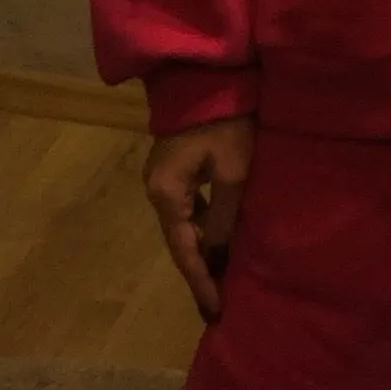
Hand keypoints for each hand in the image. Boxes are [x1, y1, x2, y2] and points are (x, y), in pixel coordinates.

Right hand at [143, 115, 255, 320]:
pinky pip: (190, 211)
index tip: (216, 312)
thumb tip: (219, 255)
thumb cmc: (225, 122)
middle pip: (181, 244)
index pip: (185, 251)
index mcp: (166, 194)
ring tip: (223, 282)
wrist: (206, 77)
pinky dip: (205, 231)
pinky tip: (221, 244)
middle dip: (201, 274)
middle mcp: (157, 192)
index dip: (202, 282)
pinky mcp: (177, 170)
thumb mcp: (232, 171)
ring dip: (204, 254)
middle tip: (220, 307)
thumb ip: (225, 216)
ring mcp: (164, 180)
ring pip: (185, 228)